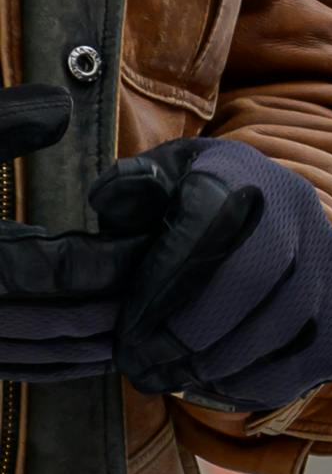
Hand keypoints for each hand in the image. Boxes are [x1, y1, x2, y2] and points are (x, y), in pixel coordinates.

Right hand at [0, 89, 138, 382]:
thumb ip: (4, 122)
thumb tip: (63, 106)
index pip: (61, 267)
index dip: (115, 257)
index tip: (156, 238)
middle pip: (61, 318)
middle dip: (120, 301)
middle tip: (172, 280)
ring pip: (42, 353)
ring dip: (99, 340)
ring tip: (150, 314)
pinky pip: (16, 367)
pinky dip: (61, 361)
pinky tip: (97, 345)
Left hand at [88, 137, 331, 413]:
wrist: (262, 215)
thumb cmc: (192, 208)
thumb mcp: (156, 184)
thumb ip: (131, 192)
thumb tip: (119, 196)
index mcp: (244, 175)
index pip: (208, 227)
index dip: (165, 287)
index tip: (128, 333)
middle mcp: (300, 210)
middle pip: (254, 277)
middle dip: (192, 334)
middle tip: (146, 367)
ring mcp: (330, 259)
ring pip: (287, 320)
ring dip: (223, 363)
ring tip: (176, 380)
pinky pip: (313, 356)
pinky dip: (263, 382)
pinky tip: (219, 388)